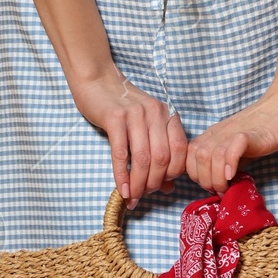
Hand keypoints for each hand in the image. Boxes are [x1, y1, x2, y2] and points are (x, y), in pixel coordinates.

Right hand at [69, 65, 188, 202]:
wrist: (97, 81)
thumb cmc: (122, 107)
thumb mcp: (145, 126)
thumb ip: (158, 153)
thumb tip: (167, 187)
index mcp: (167, 114)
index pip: (180, 150)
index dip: (173, 173)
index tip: (161, 186)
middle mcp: (156, 113)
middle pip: (162, 157)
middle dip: (154, 182)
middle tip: (144, 195)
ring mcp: (136, 114)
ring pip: (143, 158)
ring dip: (139, 183)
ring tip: (133, 196)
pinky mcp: (115, 118)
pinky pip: (121, 153)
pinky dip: (122, 175)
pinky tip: (122, 189)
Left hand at [185, 84, 277, 193]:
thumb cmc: (265, 129)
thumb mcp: (239, 148)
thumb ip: (227, 161)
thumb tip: (219, 185)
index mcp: (213, 135)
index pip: (188, 157)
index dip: (196, 175)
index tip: (213, 185)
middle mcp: (218, 133)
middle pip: (197, 158)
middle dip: (205, 180)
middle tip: (222, 190)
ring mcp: (233, 133)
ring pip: (209, 156)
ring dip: (216, 178)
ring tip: (228, 187)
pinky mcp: (249, 135)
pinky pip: (231, 149)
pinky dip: (229, 164)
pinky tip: (234, 175)